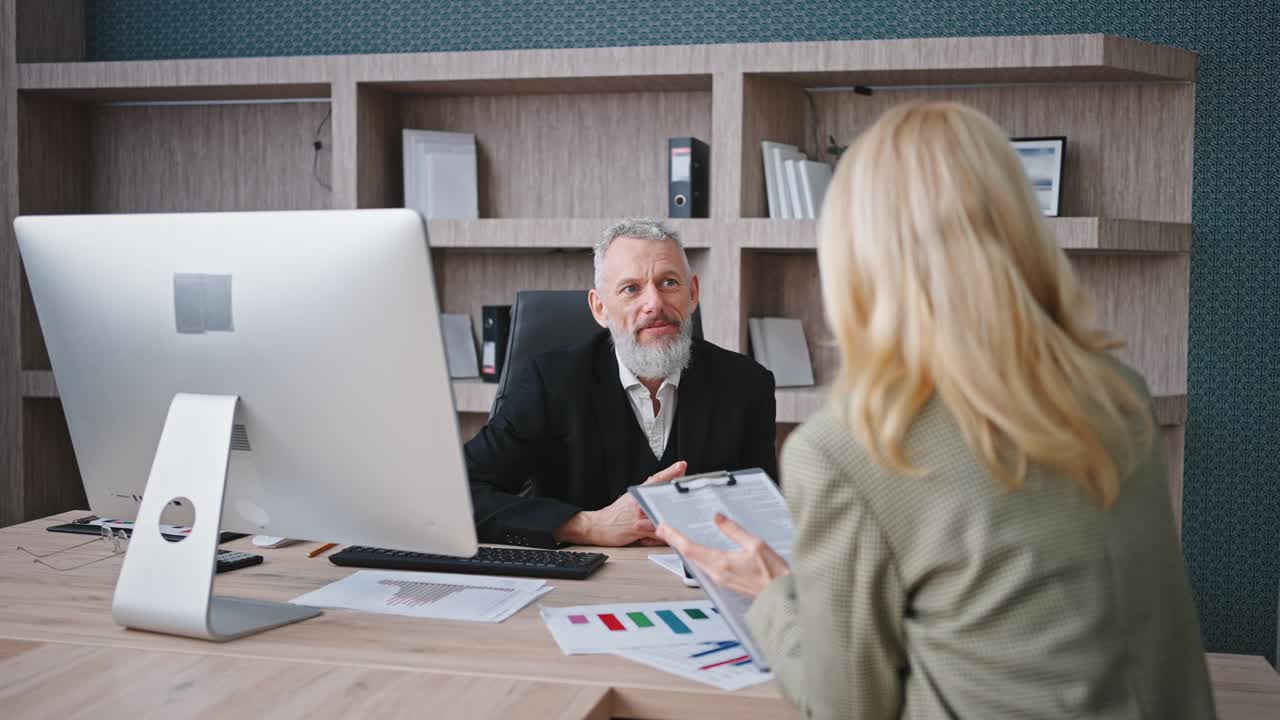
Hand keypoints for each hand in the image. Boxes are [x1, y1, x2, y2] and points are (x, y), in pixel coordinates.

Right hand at [553, 461, 686, 546]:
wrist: (598, 526)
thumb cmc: (615, 513)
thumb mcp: (629, 498)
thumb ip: (643, 490)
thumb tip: (657, 479)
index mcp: (637, 493)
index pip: (657, 479)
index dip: (670, 471)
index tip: (682, 466)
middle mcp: (638, 502)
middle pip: (662, 498)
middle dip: (676, 498)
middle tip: (689, 495)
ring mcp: (638, 516)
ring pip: (661, 516)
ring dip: (672, 519)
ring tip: (682, 519)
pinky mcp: (636, 530)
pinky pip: (655, 533)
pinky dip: (663, 535)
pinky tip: (668, 535)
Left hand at [656, 513, 789, 597]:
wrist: (781, 596)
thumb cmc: (773, 573)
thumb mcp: (756, 544)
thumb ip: (734, 530)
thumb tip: (717, 517)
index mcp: (722, 563)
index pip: (690, 548)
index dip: (674, 537)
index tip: (663, 527)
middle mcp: (717, 574)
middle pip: (689, 556)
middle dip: (675, 541)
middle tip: (663, 530)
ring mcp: (720, 580)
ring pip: (696, 562)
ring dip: (685, 549)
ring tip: (676, 538)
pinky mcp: (725, 583)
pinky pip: (705, 568)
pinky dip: (696, 557)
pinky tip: (698, 551)